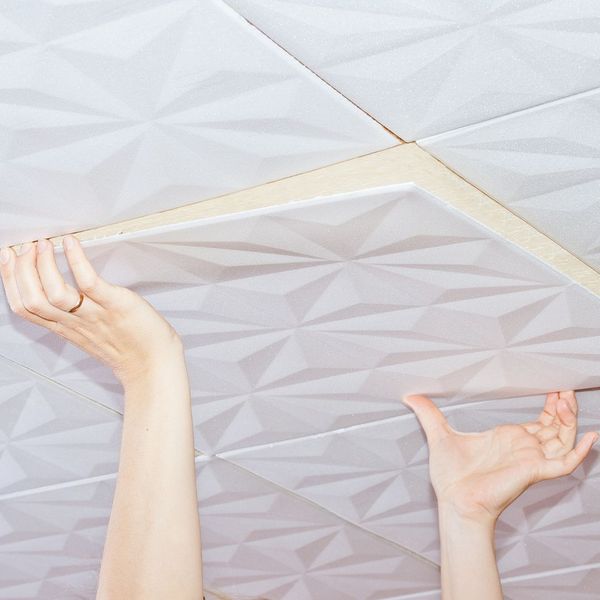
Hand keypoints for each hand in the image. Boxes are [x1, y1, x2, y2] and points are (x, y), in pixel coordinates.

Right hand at [0, 236, 181, 384]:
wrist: (154, 364)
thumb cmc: (129, 346)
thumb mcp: (90, 333)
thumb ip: (73, 315)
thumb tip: (62, 289)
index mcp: (65, 328)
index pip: (24, 307)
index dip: (10, 280)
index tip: (8, 258)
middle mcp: (75, 322)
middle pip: (32, 300)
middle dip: (20, 270)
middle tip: (24, 248)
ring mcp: (94, 314)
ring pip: (53, 294)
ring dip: (43, 265)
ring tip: (44, 245)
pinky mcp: (116, 305)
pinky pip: (89, 283)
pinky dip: (77, 261)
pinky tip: (71, 244)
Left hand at [404, 391, 598, 523]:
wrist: (454, 501)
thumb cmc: (451, 478)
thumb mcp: (439, 436)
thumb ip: (428, 414)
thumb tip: (412, 396)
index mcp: (507, 439)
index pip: (538, 422)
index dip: (548, 406)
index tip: (554, 390)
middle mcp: (523, 448)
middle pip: (554, 427)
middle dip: (562, 408)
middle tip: (565, 390)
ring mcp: (530, 459)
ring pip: (562, 438)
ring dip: (568, 420)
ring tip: (568, 401)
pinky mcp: (534, 470)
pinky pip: (565, 463)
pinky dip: (580, 451)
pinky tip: (589, 436)